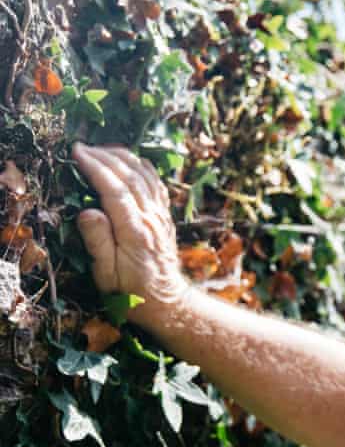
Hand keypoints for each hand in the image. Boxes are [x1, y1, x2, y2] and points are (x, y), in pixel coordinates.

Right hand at [72, 143, 187, 318]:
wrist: (165, 300)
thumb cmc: (130, 290)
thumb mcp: (106, 274)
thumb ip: (97, 242)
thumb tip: (88, 212)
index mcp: (134, 231)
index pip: (114, 190)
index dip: (96, 167)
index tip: (77, 152)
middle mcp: (152, 218)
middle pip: (130, 176)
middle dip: (105, 157)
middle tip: (82, 146)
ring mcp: (161, 216)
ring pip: (146, 176)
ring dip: (124, 158)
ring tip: (102, 149)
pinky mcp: (165, 217)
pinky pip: (157, 184)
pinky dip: (143, 168)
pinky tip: (131, 161)